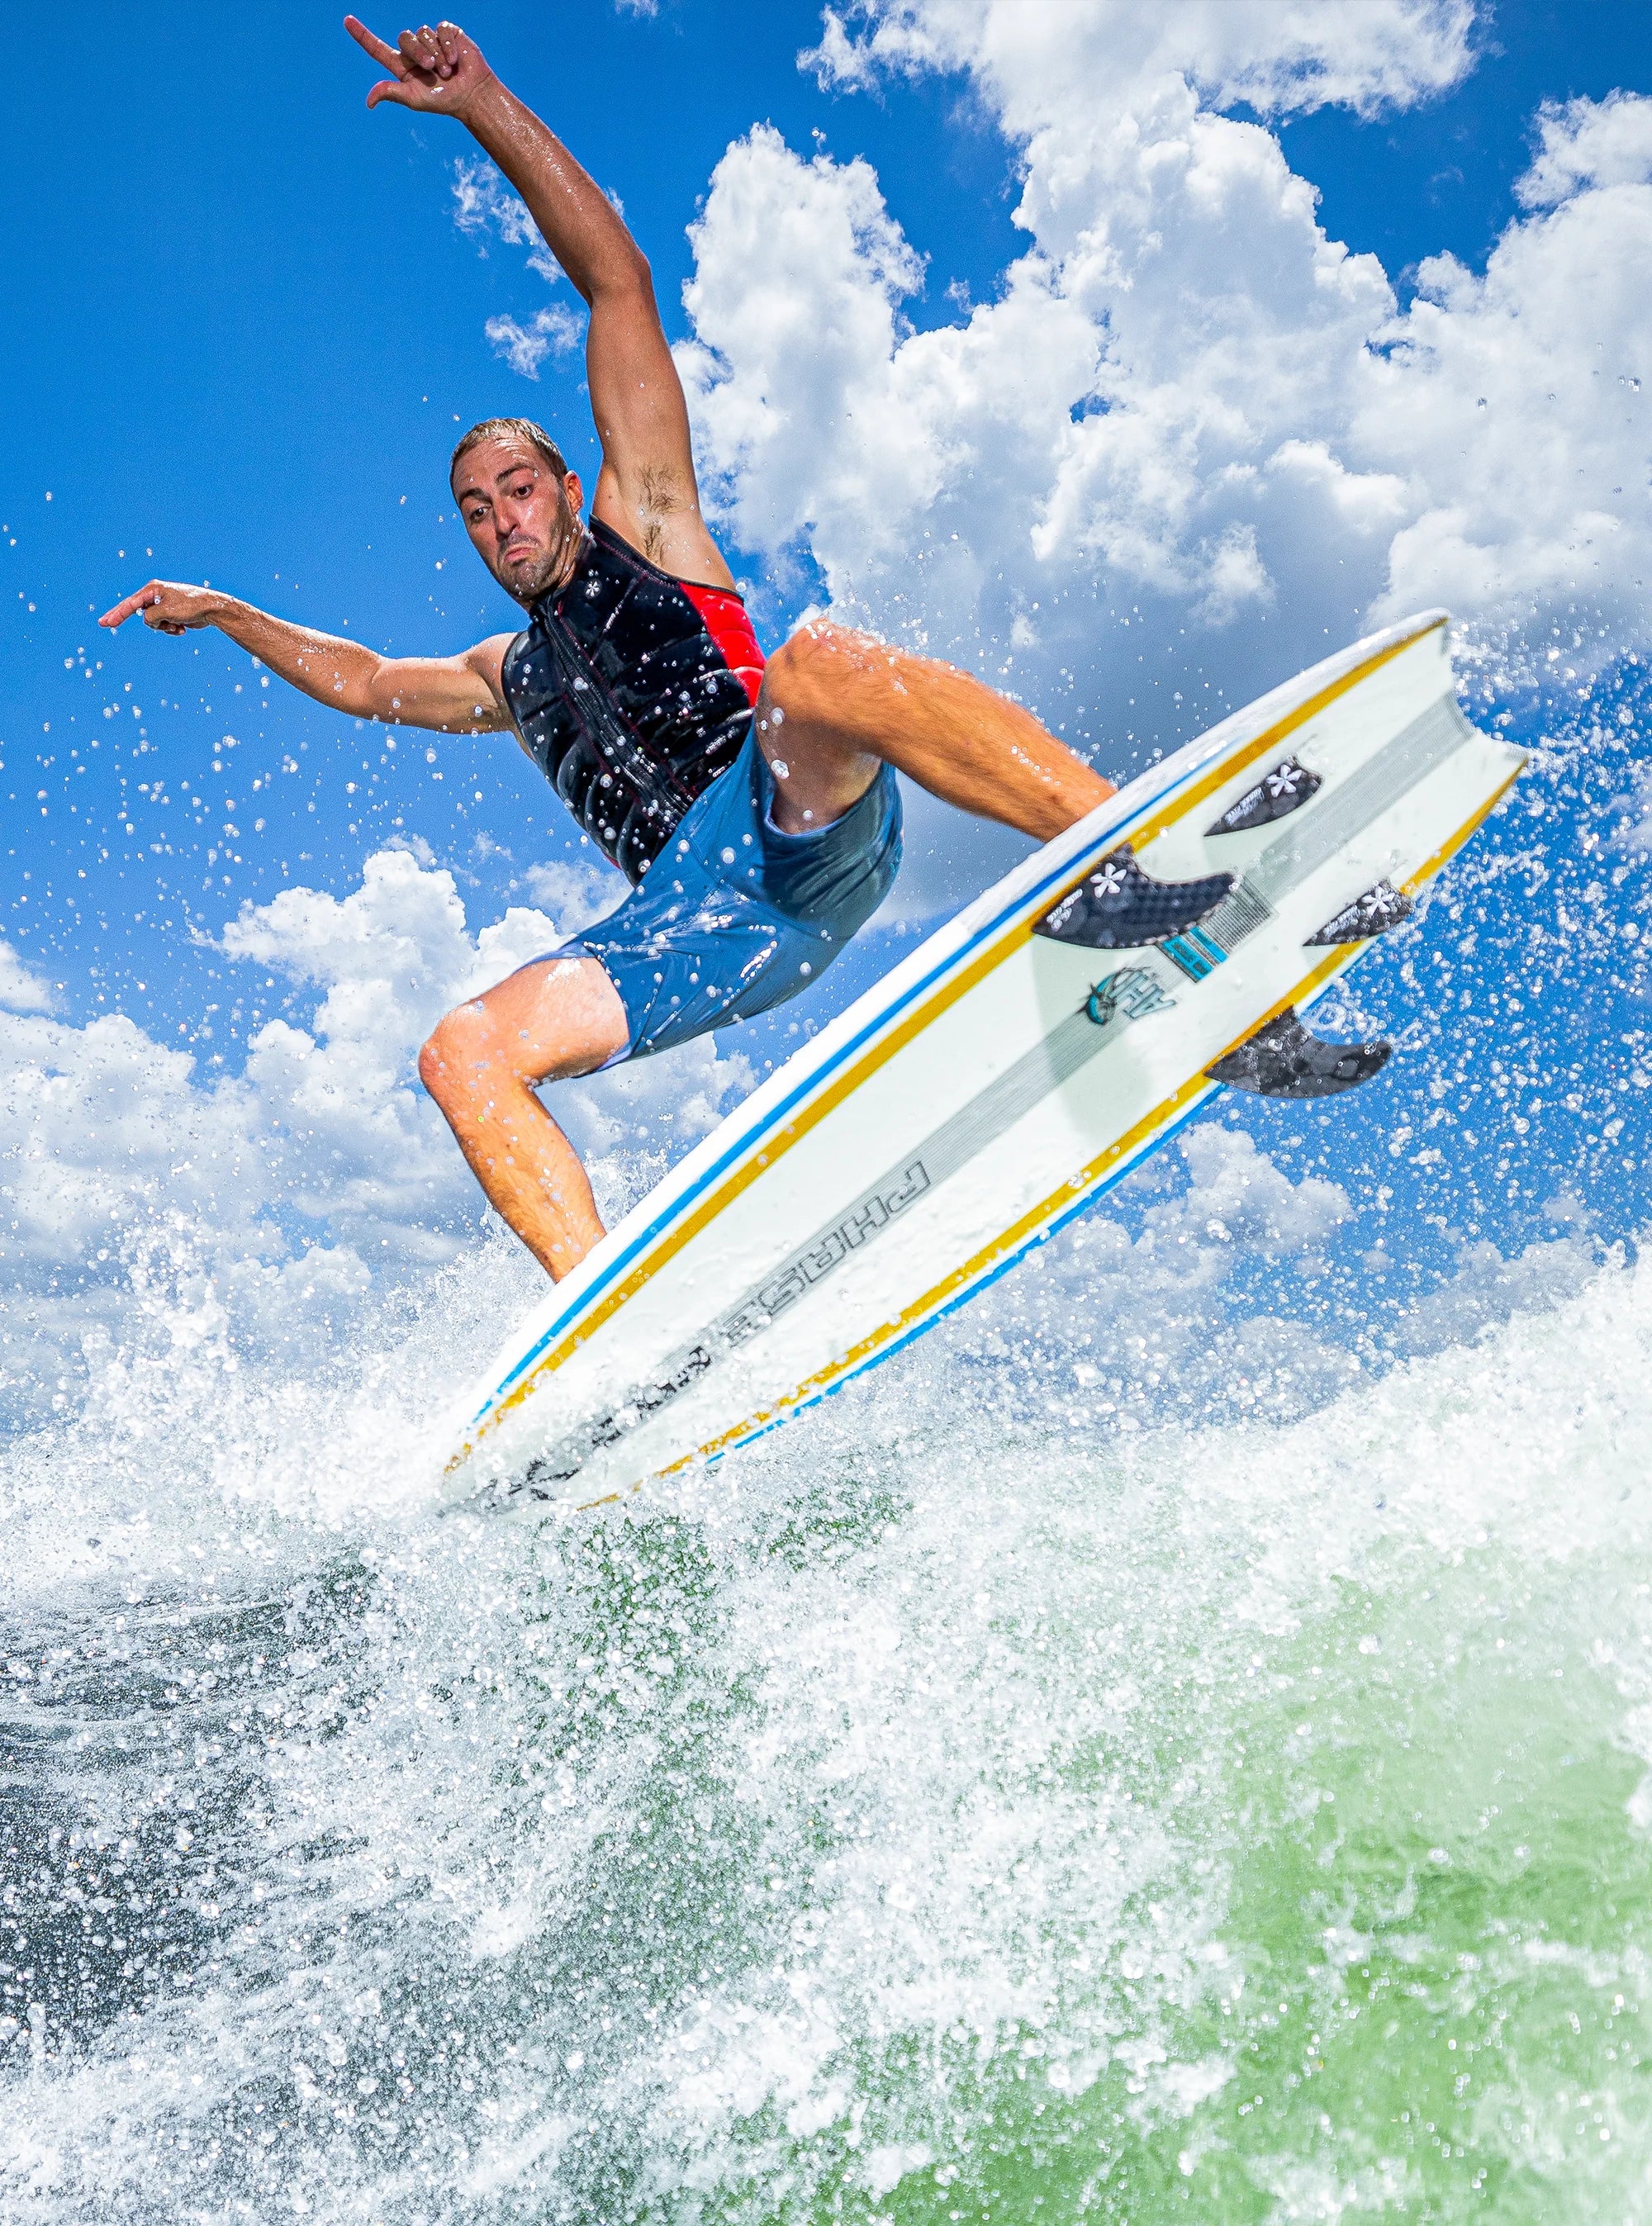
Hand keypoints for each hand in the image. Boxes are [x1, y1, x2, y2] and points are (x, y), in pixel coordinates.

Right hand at [99, 580, 225, 636]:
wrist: (211, 609)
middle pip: (134, 610)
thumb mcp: (166, 611)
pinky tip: (182, 628)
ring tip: (177, 625)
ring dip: (164, 628)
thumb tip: (147, 621)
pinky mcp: (171, 614)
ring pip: (152, 623)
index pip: (130, 604)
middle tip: (105, 624)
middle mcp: (155, 596)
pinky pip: (163, 627)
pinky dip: (172, 630)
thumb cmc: (190, 606)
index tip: (105, 623)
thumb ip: (150, 617)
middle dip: (122, 618)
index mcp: (152, 590)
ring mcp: (163, 605)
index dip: (116, 614)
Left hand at [344, 16, 496, 114]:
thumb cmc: (444, 100)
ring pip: (423, 32)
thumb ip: (391, 93)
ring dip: (437, 54)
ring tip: (448, 70)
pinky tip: (456, 59)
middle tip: (433, 70)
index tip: (347, 20)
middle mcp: (413, 51)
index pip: (377, 48)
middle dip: (419, 53)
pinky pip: (441, 29)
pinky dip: (448, 45)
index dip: (362, 35)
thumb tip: (369, 102)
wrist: (472, 95)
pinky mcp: (447, 32)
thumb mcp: (415, 100)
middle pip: (404, 38)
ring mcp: (430, 39)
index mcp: (402, 66)